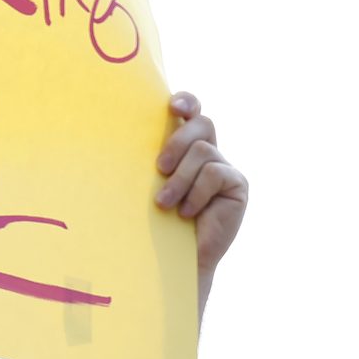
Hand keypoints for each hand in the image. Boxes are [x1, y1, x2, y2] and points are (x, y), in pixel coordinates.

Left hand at [154, 91, 245, 273]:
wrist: (175, 257)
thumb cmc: (154, 218)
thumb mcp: (149, 183)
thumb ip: (151, 158)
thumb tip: (120, 131)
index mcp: (186, 146)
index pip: (194, 111)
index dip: (188, 101)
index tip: (172, 106)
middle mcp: (209, 153)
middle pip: (203, 124)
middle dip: (177, 141)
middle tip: (159, 167)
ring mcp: (226, 168)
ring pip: (204, 151)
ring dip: (180, 178)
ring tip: (164, 204)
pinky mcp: (238, 185)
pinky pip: (215, 174)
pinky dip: (196, 193)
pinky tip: (187, 213)